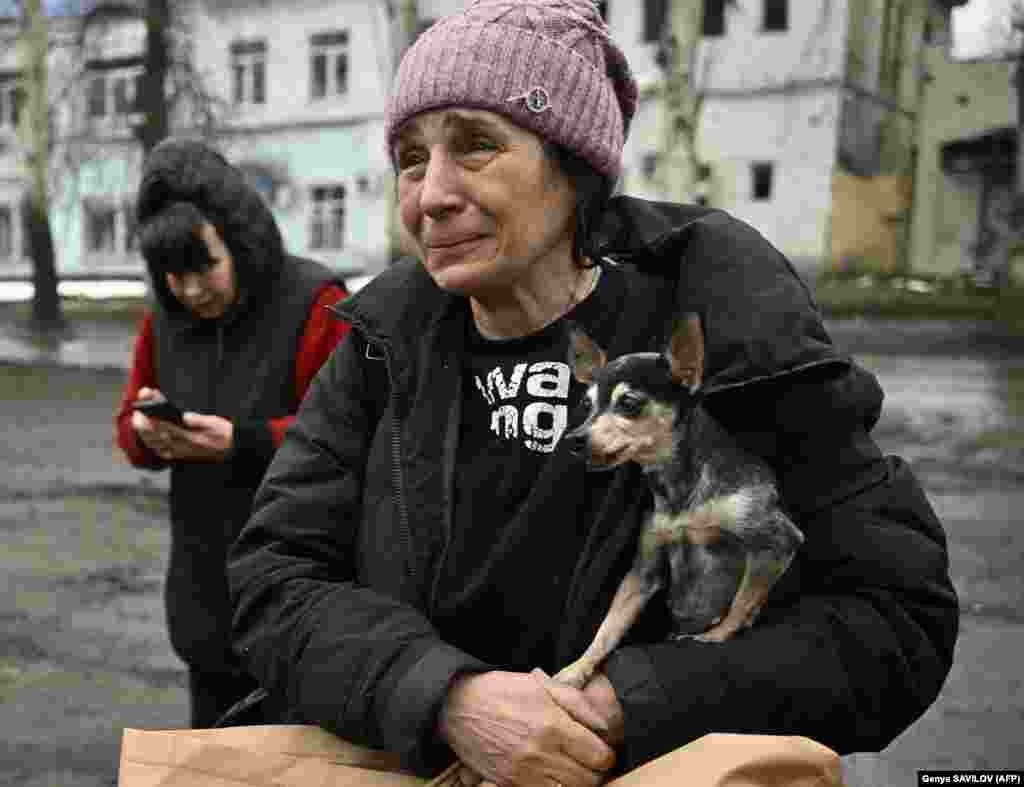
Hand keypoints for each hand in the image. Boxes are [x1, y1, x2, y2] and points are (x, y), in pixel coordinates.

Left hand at [131, 393, 232, 462]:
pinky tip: (150, 439)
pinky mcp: (183, 456)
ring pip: (157, 446)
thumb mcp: (215, 423)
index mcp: (191, 437)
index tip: (142, 410)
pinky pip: (163, 453)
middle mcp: (183, 447)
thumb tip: (184, 417)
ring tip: (139, 423)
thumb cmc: (224, 434)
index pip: (165, 427)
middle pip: (156, 437)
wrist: (233, 449)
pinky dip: (154, 446)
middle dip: (143, 425)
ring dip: (145, 435)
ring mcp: (182, 453)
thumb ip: (199, 420)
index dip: (150, 419)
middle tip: (136, 414)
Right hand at [437, 671, 614, 786]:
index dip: (607, 754)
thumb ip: (577, 704)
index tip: (602, 749)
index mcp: (553, 726)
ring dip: (577, 782)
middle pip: (589, 780)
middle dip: (596, 771)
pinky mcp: (510, 783)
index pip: (600, 756)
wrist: (458, 707)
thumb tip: (605, 726)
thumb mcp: (542, 686)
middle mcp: (541, 753)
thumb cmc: (502, 691)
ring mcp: (524, 772)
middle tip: (589, 760)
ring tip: (572, 768)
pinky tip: (552, 775)